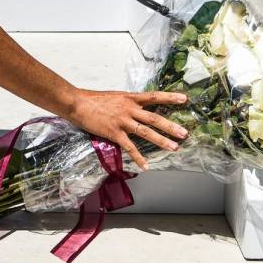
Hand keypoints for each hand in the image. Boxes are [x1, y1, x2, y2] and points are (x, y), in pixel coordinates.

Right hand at [66, 89, 189, 170]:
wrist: (77, 103)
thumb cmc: (94, 100)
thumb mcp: (116, 97)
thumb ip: (128, 103)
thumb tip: (139, 108)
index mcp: (130, 98)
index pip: (154, 96)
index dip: (169, 97)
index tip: (184, 99)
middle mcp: (129, 108)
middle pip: (154, 118)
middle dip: (170, 126)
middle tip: (184, 133)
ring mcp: (122, 121)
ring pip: (146, 132)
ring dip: (161, 140)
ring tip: (174, 147)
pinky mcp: (114, 132)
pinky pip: (129, 147)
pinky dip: (138, 157)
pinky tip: (146, 165)